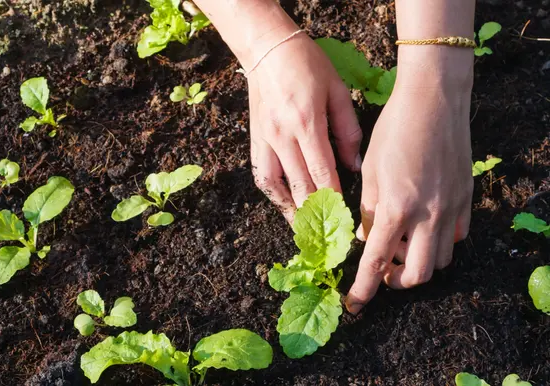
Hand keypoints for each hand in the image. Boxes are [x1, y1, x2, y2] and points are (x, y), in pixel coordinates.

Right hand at [247, 32, 361, 223]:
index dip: (333, 198)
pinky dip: (273, 194)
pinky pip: (261, 174)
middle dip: (315, 211)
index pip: (321, 170)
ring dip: (289, 209)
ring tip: (303, 227)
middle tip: (329, 232)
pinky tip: (284, 203)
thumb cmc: (307, 64)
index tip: (344, 218)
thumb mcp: (337, 90)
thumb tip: (353, 166)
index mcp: (306, 122)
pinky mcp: (254, 139)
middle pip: (299, 184)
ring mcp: (264, 139)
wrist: (267, 49)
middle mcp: (282, 135)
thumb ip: (347, 130)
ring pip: (275, 185)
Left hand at [345, 47, 473, 313]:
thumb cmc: (393, 130)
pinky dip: (437, 242)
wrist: (434, 100)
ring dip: (418, 261)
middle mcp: (428, 215)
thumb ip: (367, 210)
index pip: (376, 261)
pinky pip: (455, 236)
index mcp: (396, 207)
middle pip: (418, 275)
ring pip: (439, 259)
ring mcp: (451, 208)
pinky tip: (424, 225)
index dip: (364, 289)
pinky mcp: (466, 199)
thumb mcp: (369, 171)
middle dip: (397, 281)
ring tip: (401, 242)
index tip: (355, 305)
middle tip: (383, 269)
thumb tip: (365, 237)